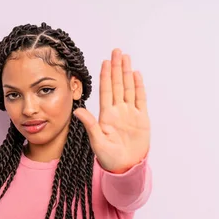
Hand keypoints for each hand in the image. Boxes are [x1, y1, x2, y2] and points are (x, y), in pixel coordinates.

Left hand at [74, 48, 150, 173]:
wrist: (126, 167)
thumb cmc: (109, 158)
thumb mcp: (97, 141)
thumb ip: (90, 125)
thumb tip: (77, 111)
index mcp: (106, 115)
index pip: (106, 91)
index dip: (106, 76)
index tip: (105, 61)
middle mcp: (118, 111)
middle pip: (117, 85)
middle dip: (117, 68)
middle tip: (117, 51)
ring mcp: (130, 113)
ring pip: (128, 88)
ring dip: (127, 73)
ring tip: (126, 58)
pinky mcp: (141, 118)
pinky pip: (140, 99)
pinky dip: (138, 87)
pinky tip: (136, 75)